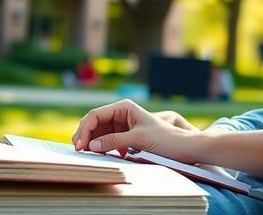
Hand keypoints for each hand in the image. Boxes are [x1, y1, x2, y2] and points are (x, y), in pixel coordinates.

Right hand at [72, 99, 200, 162]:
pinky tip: (101, 155)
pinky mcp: (125, 137)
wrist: (184, 148)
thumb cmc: (165, 139)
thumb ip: (114, 141)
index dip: (85, 129)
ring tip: (86, 155)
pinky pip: (107, 141)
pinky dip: (101, 148)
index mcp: (124, 107)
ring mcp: (122, 125)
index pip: (95, 115)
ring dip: (92, 142)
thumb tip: (91, 145)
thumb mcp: (139, 139)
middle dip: (85, 135)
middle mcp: (121, 113)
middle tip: (78, 151)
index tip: (80, 146)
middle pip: (94, 123)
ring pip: (99, 133)